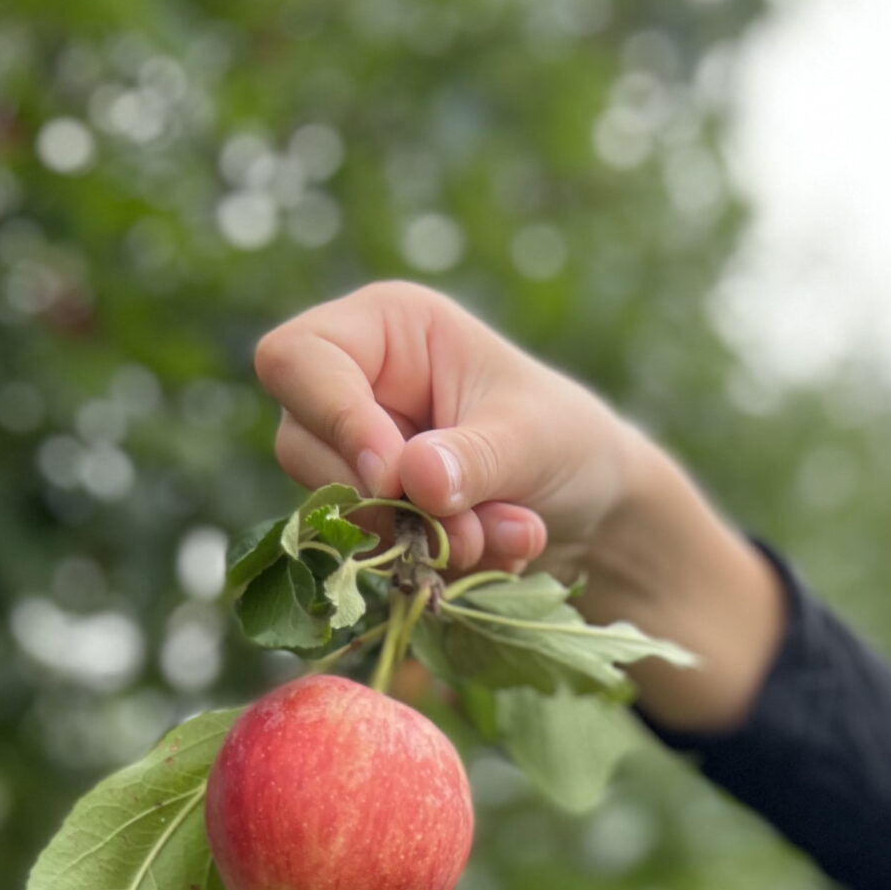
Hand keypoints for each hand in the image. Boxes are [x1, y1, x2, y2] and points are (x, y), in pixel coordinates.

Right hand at [252, 279, 638, 577]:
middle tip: (468, 535)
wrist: (591, 502)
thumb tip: (411, 479)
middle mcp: (354, 381)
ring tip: (502, 541)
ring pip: (331, 507)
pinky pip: (366, 547)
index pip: (298, 359)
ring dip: (416, 540)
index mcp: (386, 327)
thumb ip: (472, 457)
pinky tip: (494, 554)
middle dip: (388, 504)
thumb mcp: (532, 439)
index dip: (335, 421)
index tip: (393, 477)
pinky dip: (429, 562)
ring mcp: (351, 448)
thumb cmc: (564, 437)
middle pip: (302, 444)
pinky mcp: (366, 506)